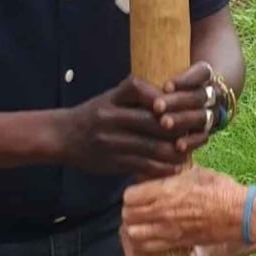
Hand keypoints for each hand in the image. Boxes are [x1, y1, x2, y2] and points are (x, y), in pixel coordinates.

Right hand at [61, 76, 185, 177]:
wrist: (63, 136)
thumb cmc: (94, 116)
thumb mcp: (110, 98)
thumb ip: (137, 98)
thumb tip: (175, 104)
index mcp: (111, 98)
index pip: (137, 89)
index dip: (160, 97)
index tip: (174, 106)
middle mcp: (110, 117)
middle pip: (152, 121)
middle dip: (176, 128)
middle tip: (192, 132)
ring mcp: (112, 141)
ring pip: (152, 146)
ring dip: (175, 151)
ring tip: (187, 152)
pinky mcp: (114, 161)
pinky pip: (144, 165)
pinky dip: (164, 167)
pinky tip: (175, 166)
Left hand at [122, 166, 243, 251]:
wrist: (239, 213)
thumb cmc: (220, 189)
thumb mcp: (196, 172)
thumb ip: (174, 173)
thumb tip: (161, 170)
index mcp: (165, 190)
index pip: (129, 195)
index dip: (132, 194)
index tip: (139, 192)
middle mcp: (162, 211)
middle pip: (127, 215)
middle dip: (130, 211)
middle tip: (139, 208)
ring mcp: (168, 229)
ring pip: (133, 233)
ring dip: (134, 228)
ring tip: (143, 223)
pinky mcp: (176, 242)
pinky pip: (147, 247)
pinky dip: (144, 243)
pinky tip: (152, 235)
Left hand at [152, 62, 225, 158]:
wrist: (199, 94)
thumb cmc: (174, 79)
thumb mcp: (173, 66)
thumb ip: (164, 56)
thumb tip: (144, 32)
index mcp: (205, 75)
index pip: (202, 73)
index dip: (186, 80)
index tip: (166, 85)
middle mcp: (210, 93)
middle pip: (200, 96)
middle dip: (179, 102)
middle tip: (158, 108)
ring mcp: (210, 112)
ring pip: (202, 116)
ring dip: (183, 120)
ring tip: (164, 124)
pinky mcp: (206, 130)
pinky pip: (203, 136)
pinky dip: (192, 141)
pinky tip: (177, 146)